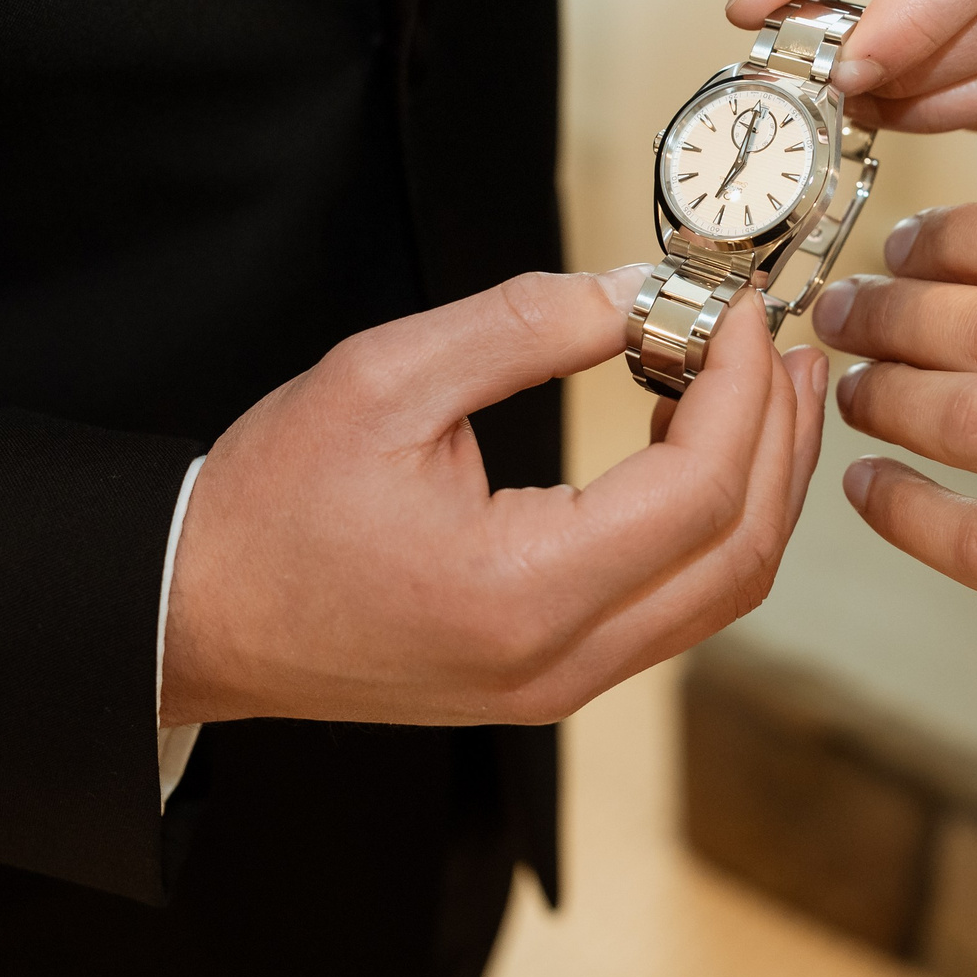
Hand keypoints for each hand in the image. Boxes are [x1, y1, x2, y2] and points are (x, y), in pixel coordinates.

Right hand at [161, 271, 826, 727]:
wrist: (194, 613)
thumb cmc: (269, 507)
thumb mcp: (385, 378)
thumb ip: (526, 326)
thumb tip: (640, 291)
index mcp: (521, 591)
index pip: (698, 490)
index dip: (739, 388)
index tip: (736, 308)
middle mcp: (559, 661)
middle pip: (739, 551)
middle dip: (779, 436)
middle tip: (781, 342)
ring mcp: (561, 685)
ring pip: (721, 589)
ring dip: (759, 483)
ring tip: (759, 384)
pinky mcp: (553, 677)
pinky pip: (676, 605)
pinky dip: (711, 522)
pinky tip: (694, 445)